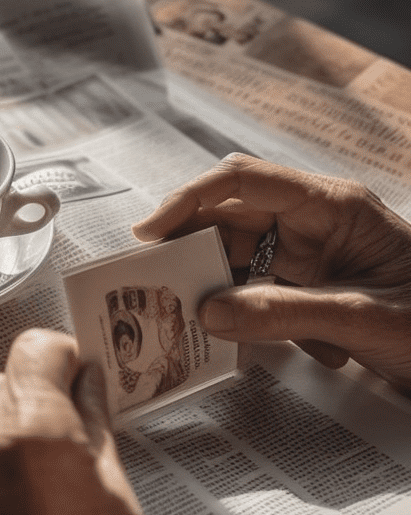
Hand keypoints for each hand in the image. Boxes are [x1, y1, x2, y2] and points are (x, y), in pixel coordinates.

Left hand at [0, 329, 147, 514]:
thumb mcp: (114, 484)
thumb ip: (93, 416)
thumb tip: (86, 377)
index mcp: (33, 433)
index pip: (35, 349)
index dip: (61, 359)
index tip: (73, 376)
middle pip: (2, 380)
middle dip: (32, 398)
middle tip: (60, 441)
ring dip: (0, 429)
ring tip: (31, 480)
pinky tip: (4, 499)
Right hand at [133, 153, 410, 392]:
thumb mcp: (365, 319)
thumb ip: (285, 314)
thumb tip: (209, 311)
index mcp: (333, 207)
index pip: (244, 182)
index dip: (190, 200)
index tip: (150, 234)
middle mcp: (314, 222)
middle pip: (230, 216)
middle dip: (187, 243)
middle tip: (149, 279)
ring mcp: (308, 254)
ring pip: (234, 254)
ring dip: (206, 280)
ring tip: (177, 310)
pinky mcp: (304, 286)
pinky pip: (251, 287)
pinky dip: (232, 308)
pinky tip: (223, 333)